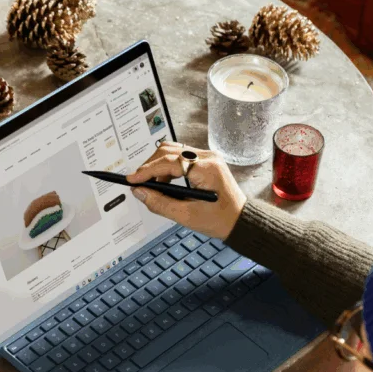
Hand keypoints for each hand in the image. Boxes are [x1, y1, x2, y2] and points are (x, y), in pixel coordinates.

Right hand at [127, 142, 247, 239]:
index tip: (132, 180)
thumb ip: (160, 203)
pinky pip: (181, 157)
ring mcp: (208, 157)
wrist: (240, 220)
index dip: (147, 171)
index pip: (169, 162)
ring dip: (158, 166)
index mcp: (206, 169)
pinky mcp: (206, 161)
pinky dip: (168, 168)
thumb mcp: (186, 216)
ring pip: (173, 151)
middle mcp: (208, 157)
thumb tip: (139, 192)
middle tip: (139, 184)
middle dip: (150, 166)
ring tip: (152, 186)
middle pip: (169, 151)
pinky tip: (165, 183)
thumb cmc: (220, 220)